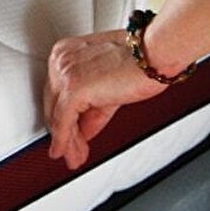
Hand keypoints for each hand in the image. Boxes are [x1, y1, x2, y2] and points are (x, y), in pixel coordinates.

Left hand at [43, 30, 166, 170]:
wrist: (156, 53)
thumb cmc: (142, 60)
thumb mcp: (109, 86)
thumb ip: (93, 107)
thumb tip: (83, 129)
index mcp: (66, 52)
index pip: (56, 93)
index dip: (62, 118)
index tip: (68, 136)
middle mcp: (61, 60)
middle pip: (53, 105)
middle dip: (64, 133)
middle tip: (71, 152)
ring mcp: (65, 73)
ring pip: (58, 116)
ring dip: (67, 142)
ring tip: (74, 158)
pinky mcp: (74, 88)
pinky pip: (63, 121)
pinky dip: (64, 140)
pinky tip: (64, 152)